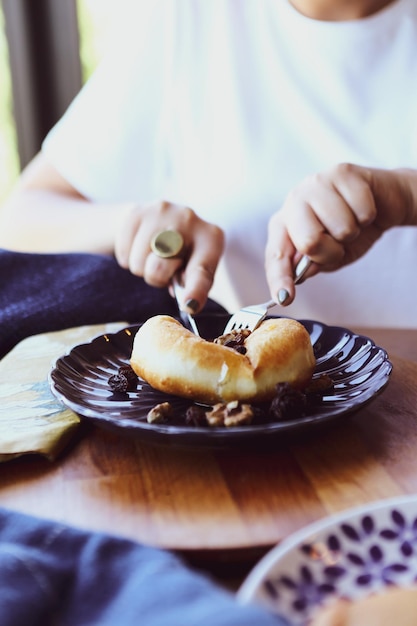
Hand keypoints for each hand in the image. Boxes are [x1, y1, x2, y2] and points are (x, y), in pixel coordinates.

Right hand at [115, 200, 224, 312]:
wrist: (160, 219)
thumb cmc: (184, 252)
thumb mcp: (196, 266)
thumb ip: (193, 284)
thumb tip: (185, 302)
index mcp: (211, 238)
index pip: (201, 270)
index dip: (195, 290)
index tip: (190, 305)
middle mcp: (188, 219)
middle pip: (159, 268)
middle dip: (157, 277)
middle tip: (165, 270)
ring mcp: (160, 211)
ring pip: (138, 263)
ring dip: (142, 268)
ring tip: (153, 255)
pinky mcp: (136, 211)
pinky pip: (123, 253)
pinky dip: (128, 258)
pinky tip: (140, 246)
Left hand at [266, 164, 416, 304]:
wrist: (382, 202)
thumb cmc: (351, 230)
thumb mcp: (330, 256)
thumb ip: (312, 265)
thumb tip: (298, 276)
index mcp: (284, 225)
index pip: (276, 256)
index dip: (280, 278)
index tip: (286, 297)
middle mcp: (294, 201)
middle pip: (309, 241)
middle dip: (332, 251)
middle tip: (339, 243)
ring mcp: (316, 183)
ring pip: (341, 227)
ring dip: (354, 232)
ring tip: (352, 222)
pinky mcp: (341, 171)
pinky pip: (362, 211)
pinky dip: (368, 216)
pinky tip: (363, 208)